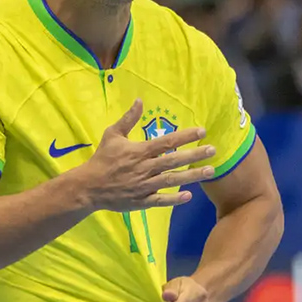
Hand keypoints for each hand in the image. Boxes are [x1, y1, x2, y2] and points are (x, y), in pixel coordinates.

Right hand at [79, 100, 215, 210]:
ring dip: (192, 176)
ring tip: (210, 171)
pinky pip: (160, 200)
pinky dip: (174, 199)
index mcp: (138, 151)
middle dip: (195, 155)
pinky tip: (189, 196)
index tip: (201, 131)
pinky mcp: (141, 201)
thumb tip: (139, 101)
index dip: (185, 136)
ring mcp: (144, 186)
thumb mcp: (111, 135)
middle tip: (213, 151)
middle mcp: (144, 168)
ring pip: (172, 180)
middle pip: (174, 161)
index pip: (166, 142)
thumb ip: (128, 119)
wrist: (89, 186)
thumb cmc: (102, 159)